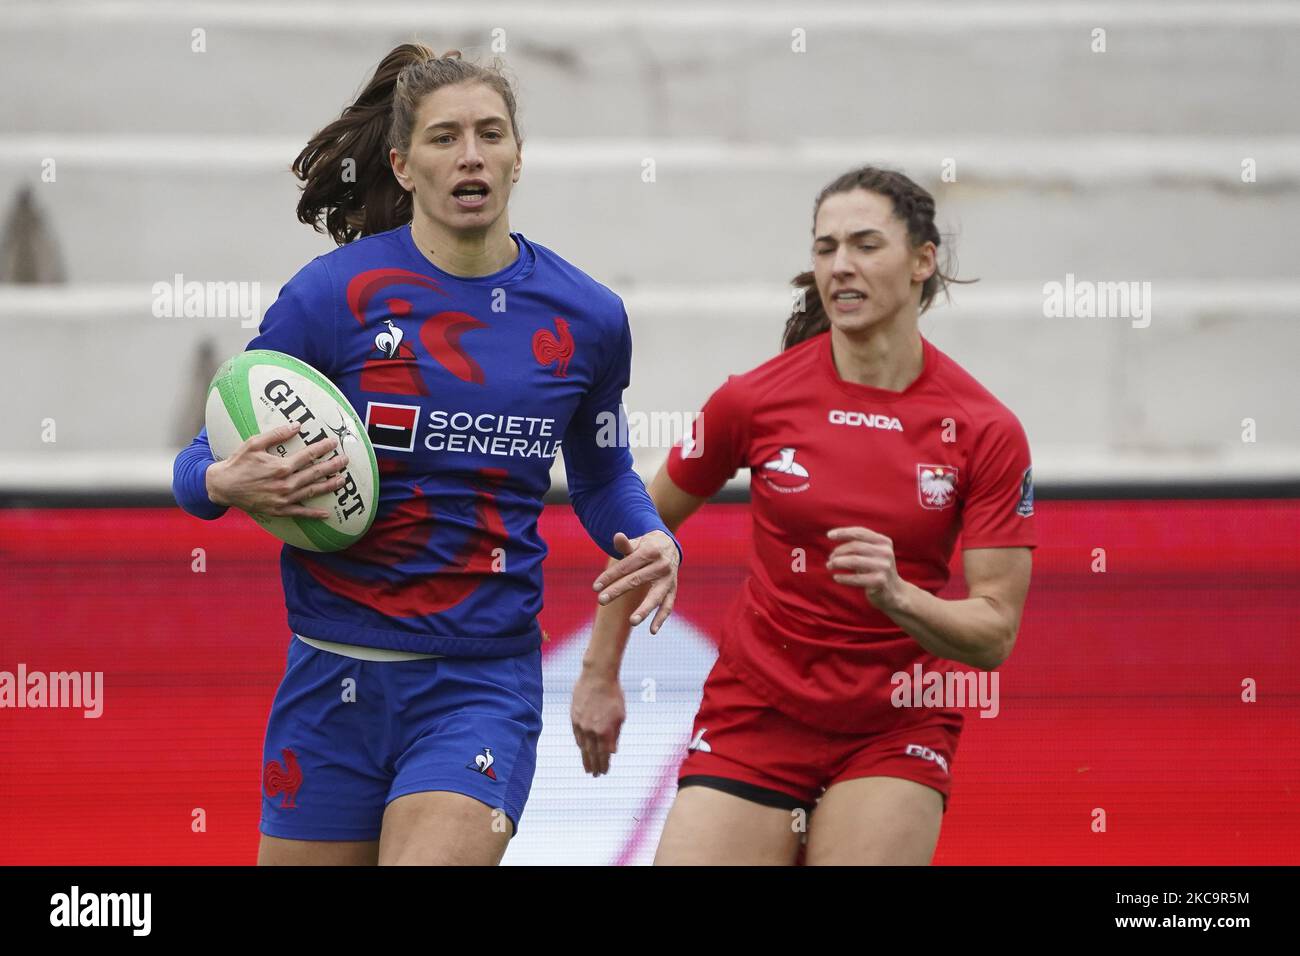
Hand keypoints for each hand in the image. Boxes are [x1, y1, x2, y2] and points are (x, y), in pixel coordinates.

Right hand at [206, 423, 349, 518]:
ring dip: (329, 486)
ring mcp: (283, 499)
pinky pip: (300, 513)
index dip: (323, 448)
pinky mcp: (279, 510)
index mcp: (281, 466)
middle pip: (315, 473)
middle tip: (345, 460)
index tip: (333, 443)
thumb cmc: (238, 463)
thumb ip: (276, 434)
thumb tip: (297, 425)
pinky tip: (326, 514)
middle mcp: (285, 484)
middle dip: (332, 466)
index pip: (309, 455)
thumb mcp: (254, 444)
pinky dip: (314, 514)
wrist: (222, 487)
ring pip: (312, 491)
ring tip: (342, 480)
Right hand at [570, 666, 625, 775]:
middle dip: (595, 766)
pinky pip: (576, 736)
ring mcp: (581, 724)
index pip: (604, 755)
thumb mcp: (621, 716)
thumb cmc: (614, 694)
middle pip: (592, 754)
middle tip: (595, 775)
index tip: (605, 772)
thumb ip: (615, 735)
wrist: (597, 676)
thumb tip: (612, 751)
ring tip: (588, 768)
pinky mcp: (573, 717)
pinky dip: (580, 745)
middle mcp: (591, 730)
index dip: (604, 765)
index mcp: (605, 731)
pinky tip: (582, 750)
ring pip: (582, 746)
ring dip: (585, 758)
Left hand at [591, 530, 679, 633]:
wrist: (669, 546)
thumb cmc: (645, 546)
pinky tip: (652, 631)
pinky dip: (661, 618)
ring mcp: (669, 580)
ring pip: (656, 596)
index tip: (595, 587)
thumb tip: (617, 537)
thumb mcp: (637, 542)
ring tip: (632, 621)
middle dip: (617, 590)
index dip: (610, 576)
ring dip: (644, 610)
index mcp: (651, 551)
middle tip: (600, 600)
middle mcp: (661, 566)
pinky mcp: (673, 590)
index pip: (626, 566)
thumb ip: (626, 544)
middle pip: (636, 580)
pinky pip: (668, 606)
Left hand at [826, 526, 907, 611]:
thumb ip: (859, 543)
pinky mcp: (880, 581)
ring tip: (829, 566)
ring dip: (838, 562)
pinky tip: (836, 577)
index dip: (843, 532)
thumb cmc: (876, 569)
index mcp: (884, 542)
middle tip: (830, 558)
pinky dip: (843, 577)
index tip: (829, 535)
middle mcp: (886, 552)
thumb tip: (833, 536)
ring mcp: (884, 567)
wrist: (895, 591)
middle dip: (839, 551)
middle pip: (856, 546)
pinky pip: (856, 578)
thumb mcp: (873, 552)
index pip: (861, 532)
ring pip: (854, 561)